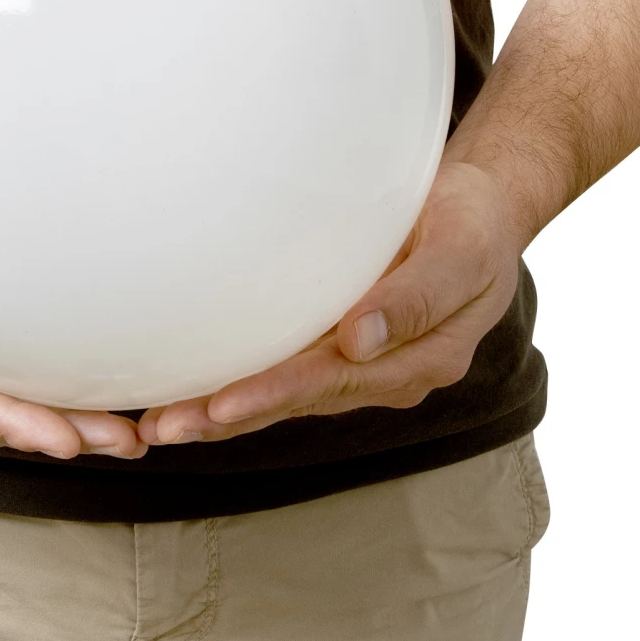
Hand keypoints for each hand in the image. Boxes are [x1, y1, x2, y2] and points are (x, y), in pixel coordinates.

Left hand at [137, 161, 524, 445]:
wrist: (480, 213)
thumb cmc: (473, 222)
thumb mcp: (463, 248)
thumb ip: (418, 295)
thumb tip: (358, 342)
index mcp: (421, 359)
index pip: (334, 380)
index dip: (276, 393)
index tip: (223, 404)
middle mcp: (383, 372)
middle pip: (297, 399)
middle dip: (229, 415)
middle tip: (166, 427)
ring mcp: (358, 362)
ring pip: (283, 393)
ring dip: (221, 410)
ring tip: (159, 425)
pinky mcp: (335, 344)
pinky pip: (283, 368)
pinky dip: (235, 383)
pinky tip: (189, 393)